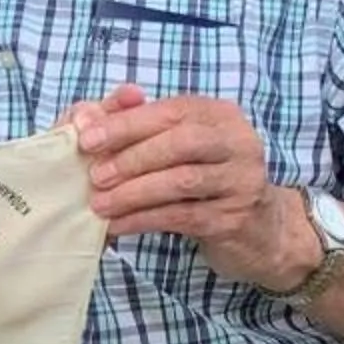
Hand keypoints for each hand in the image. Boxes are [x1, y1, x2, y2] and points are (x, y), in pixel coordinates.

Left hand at [61, 85, 311, 290]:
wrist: (259, 231)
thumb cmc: (205, 181)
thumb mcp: (178, 149)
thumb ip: (136, 127)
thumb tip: (85, 113)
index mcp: (221, 116)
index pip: (171, 111)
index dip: (126, 124)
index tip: (87, 140)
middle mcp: (239, 142)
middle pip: (180, 142)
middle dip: (131, 157)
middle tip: (95, 175)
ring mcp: (242, 181)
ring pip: (182, 180)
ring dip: (134, 192)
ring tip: (100, 203)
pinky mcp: (235, 218)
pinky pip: (183, 216)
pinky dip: (144, 219)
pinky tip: (118, 226)